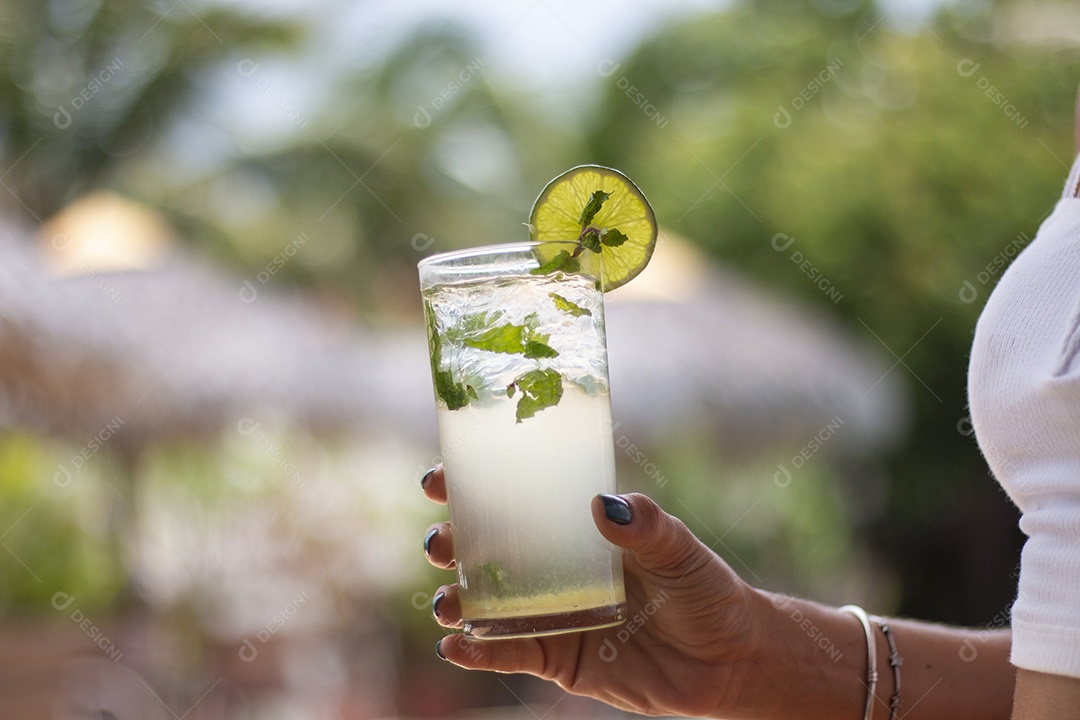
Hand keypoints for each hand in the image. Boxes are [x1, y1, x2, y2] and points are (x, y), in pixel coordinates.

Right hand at [420, 466, 767, 717]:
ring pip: (486, 604)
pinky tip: (454, 646)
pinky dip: (476, 652)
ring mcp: (551, 614)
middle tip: (442, 544)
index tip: (439, 479)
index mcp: (575, 531)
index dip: (468, 489)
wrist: (730, 660)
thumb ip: (646, 526)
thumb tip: (603, 504)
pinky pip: (508, 653)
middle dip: (450, 544)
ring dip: (455, 600)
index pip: (513, 502)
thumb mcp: (679, 549)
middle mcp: (553, 570)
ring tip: (446, 601)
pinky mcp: (558, 658)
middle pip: (484, 551)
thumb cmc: (705, 591)